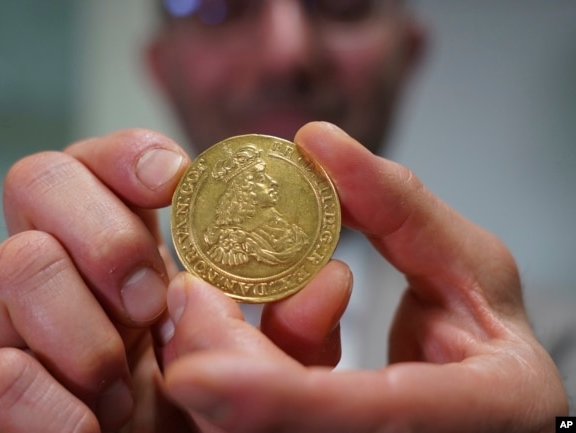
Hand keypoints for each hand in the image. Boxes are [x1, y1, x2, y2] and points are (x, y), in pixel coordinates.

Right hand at [0, 128, 352, 431]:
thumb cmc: (195, 414)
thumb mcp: (253, 367)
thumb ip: (291, 330)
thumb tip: (331, 280)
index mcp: (121, 251)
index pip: (100, 162)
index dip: (130, 154)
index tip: (175, 181)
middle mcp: (59, 274)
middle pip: (37, 179)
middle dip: (105, 234)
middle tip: (151, 300)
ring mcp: (11, 330)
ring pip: (10, 264)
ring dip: (83, 329)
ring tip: (124, 388)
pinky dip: (51, 406)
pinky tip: (91, 427)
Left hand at [159, 122, 568, 432]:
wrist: (488, 390)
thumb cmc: (490, 333)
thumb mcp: (467, 261)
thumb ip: (396, 204)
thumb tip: (319, 142)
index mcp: (480, 408)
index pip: (369, 416)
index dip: (279, 399)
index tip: (193, 372)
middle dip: (229, 369)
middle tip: (192, 295)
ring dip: (225, 365)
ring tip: (203, 299)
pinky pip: (268, 425)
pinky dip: (242, 375)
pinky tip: (234, 324)